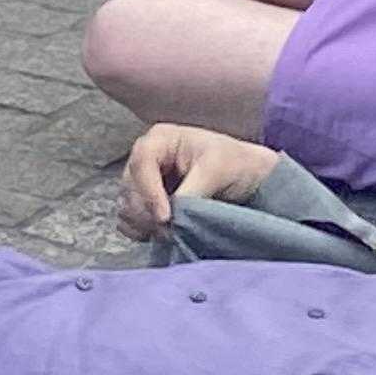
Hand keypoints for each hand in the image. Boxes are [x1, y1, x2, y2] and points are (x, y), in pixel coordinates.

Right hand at [116, 123, 285, 236]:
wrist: (249, 180)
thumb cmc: (236, 163)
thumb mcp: (217, 169)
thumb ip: (192, 189)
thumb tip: (173, 216)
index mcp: (161, 139)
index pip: (142, 163)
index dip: (149, 191)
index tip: (165, 217)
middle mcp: (146, 159)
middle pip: (129, 186)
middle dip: (147, 212)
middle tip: (172, 232)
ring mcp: (143, 182)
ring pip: (126, 205)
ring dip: (143, 223)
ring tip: (171, 234)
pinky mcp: (144, 204)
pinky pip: (128, 220)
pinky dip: (140, 230)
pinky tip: (161, 235)